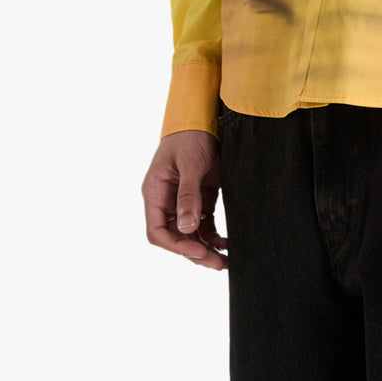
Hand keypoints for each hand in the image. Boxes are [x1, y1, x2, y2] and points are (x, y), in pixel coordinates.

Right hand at [142, 130, 228, 269]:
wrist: (204, 115)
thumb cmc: (191, 135)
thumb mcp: (190, 164)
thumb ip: (188, 195)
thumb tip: (187, 228)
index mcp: (155, 192)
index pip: (157, 231)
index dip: (175, 246)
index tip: (197, 252)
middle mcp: (166, 200)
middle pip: (175, 237)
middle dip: (194, 253)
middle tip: (217, 264)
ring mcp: (183, 200)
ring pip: (190, 234)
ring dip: (205, 249)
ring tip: (225, 261)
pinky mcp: (200, 197)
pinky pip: (204, 224)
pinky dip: (213, 236)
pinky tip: (226, 244)